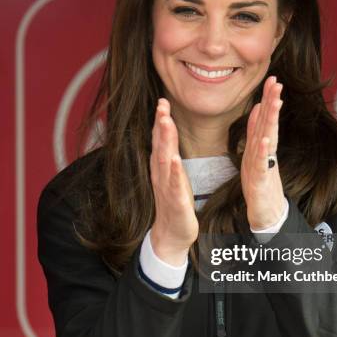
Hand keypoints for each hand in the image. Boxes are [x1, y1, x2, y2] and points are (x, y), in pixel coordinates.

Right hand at [149, 98, 198, 265]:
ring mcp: (167, 189)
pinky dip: (174, 173)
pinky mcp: (176, 203)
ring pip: (165, 161)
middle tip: (162, 104)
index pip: (160, 141)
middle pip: (160, 146)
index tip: (163, 100)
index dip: (160, 120)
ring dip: (165, 142)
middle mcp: (162, 175)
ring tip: (165, 123)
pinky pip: (174, 186)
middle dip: (161, 124)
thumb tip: (167, 133)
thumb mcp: (173, 175)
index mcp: (163, 168)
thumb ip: (170, 154)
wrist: (171, 235)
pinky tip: (174, 160)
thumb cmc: (174, 203)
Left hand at [241, 76, 285, 229]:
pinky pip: (262, 164)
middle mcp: (264, 153)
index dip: (268, 99)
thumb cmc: (261, 184)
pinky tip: (266, 139)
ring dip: (271, 120)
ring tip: (275, 102)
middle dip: (272, 102)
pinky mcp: (261, 182)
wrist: (265, 214)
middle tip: (277, 81)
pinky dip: (264, 152)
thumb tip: (258, 108)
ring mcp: (264, 166)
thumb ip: (256, 132)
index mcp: (261, 146)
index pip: (265, 118)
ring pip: (268, 139)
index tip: (272, 79)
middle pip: (268, 124)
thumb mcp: (256, 154)